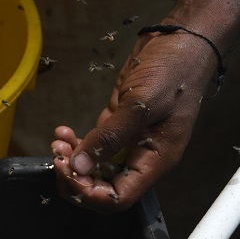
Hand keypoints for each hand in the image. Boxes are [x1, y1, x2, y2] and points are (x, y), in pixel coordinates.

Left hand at [52, 30, 218, 211]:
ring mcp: (128, 145)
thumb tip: (80, 167)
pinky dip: (74, 145)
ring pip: (92, 171)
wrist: (181, 40)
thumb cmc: (174, 70)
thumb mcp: (142, 103)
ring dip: (70, 161)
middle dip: (74, 178)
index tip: (69, 171)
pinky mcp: (116, 131)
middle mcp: (141, 159)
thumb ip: (110, 137)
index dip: (89, 193)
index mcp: (154, 161)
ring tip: (58, 140)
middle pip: (101, 190)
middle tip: (58, 155)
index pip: (118, 198)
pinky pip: (91, 150)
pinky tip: (63, 131)